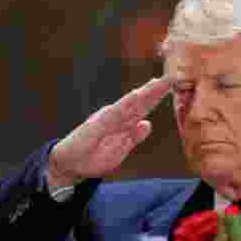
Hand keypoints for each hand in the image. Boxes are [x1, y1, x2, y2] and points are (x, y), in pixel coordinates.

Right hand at [48, 76, 171, 188]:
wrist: (69, 164)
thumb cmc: (92, 157)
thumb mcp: (119, 151)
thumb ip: (133, 137)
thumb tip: (147, 124)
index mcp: (121, 123)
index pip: (142, 108)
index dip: (156, 97)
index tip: (171, 85)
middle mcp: (115, 117)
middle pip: (138, 102)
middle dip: (154, 90)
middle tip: (171, 77)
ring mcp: (106, 119)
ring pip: (129, 104)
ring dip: (143, 93)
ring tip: (158, 82)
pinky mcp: (97, 124)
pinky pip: (114, 113)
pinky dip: (126, 103)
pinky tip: (136, 95)